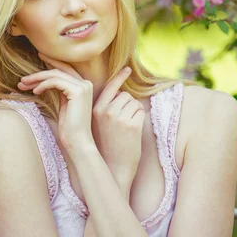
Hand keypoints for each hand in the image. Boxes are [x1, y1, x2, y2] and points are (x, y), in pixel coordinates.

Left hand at [16, 53, 93, 151]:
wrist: (77, 141)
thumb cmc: (69, 127)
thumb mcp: (63, 104)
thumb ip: (59, 89)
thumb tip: (44, 80)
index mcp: (83, 85)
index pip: (65, 69)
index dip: (51, 61)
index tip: (38, 57)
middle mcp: (86, 83)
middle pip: (58, 70)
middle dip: (39, 72)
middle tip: (23, 78)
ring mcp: (83, 86)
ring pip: (55, 74)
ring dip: (37, 78)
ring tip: (23, 85)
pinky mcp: (78, 91)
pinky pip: (55, 82)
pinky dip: (43, 84)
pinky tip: (35, 92)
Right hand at [91, 67, 145, 184]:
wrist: (113, 167)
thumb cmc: (106, 147)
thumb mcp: (97, 125)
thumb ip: (103, 109)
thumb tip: (116, 94)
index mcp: (96, 110)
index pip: (110, 88)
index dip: (120, 77)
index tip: (128, 69)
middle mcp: (106, 111)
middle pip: (125, 95)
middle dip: (128, 105)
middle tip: (123, 122)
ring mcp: (119, 118)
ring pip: (134, 103)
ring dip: (134, 112)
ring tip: (127, 127)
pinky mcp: (132, 125)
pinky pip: (141, 112)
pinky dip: (140, 119)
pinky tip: (133, 132)